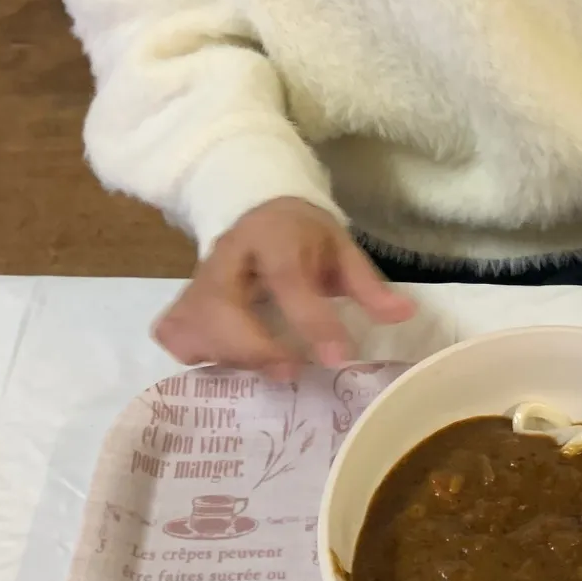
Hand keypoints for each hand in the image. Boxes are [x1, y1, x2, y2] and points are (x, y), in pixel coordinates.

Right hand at [153, 197, 416, 376]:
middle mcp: (228, 254)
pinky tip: (228, 363)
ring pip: (194, 323)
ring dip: (228, 355)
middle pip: (221, 305)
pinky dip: (198, 355)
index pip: (287, 278)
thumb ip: (368, 286)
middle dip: (253, 347)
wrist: (258, 208)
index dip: (311, 321)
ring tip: (266, 369)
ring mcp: (198, 278)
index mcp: (273, 234)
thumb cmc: (304, 235)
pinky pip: (176, 334)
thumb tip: (405, 315)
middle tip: (291, 371)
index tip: (338, 357)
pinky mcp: (183, 299)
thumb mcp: (341, 249)